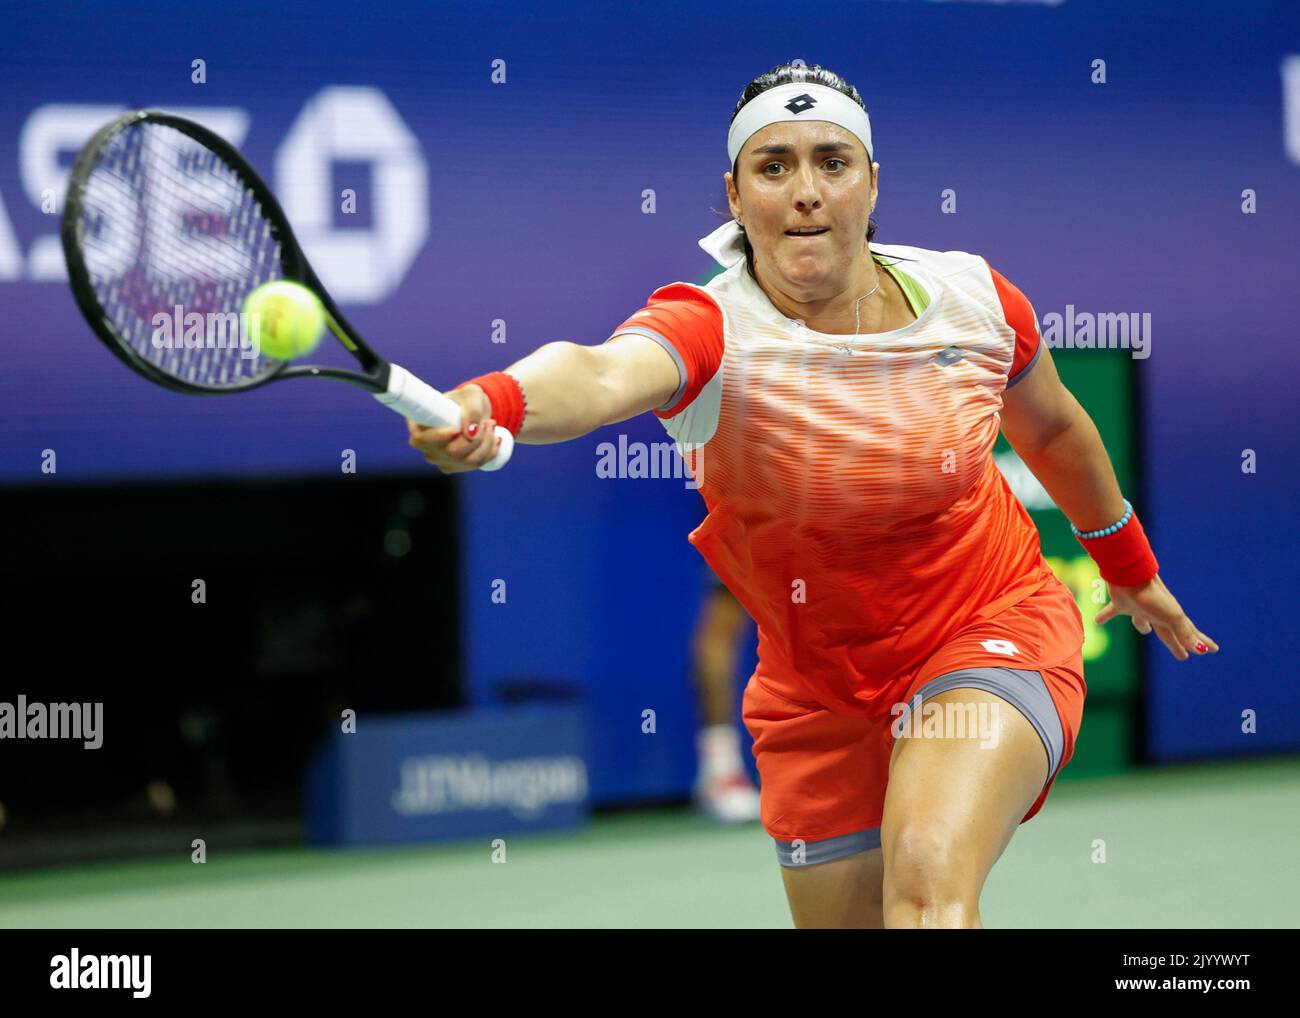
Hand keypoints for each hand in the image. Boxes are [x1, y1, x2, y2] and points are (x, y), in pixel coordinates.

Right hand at [405, 384, 501, 472]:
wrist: (474, 411)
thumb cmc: (467, 399)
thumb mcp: (472, 395)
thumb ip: (472, 410)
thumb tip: (470, 435)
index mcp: (418, 425)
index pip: (421, 439)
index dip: (438, 437)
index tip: (456, 429)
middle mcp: (425, 446)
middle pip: (452, 453)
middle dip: (477, 438)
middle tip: (488, 421)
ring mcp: (439, 459)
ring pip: (468, 461)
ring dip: (486, 443)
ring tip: (491, 425)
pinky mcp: (454, 466)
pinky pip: (476, 465)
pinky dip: (490, 452)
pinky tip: (495, 438)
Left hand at [1095, 574, 1218, 660]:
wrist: (1131, 575)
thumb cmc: (1153, 596)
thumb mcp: (1172, 617)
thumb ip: (1184, 633)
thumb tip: (1200, 651)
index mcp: (1170, 618)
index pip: (1188, 634)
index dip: (1198, 643)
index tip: (1212, 650)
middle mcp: (1156, 613)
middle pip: (1167, 632)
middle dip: (1175, 643)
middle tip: (1183, 654)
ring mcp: (1138, 607)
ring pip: (1141, 620)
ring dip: (1142, 626)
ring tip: (1145, 631)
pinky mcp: (1120, 602)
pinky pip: (1111, 612)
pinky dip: (1104, 616)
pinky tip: (1096, 622)